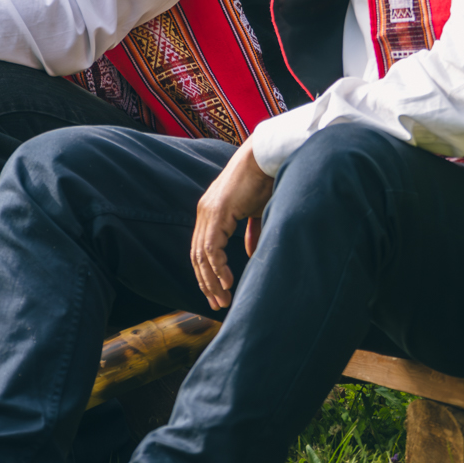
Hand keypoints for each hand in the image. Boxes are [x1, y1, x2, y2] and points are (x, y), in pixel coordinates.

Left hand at [192, 142, 274, 309]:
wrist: (266, 158)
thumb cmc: (264, 180)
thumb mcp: (255, 211)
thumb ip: (250, 232)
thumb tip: (250, 254)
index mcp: (210, 213)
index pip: (201, 250)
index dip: (207, 273)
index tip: (218, 293)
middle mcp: (204, 213)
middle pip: (197, 256)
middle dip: (207, 283)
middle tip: (217, 304)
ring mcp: (209, 212)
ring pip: (202, 255)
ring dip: (212, 280)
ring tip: (223, 299)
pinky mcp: (218, 212)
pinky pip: (213, 247)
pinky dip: (218, 267)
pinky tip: (227, 282)